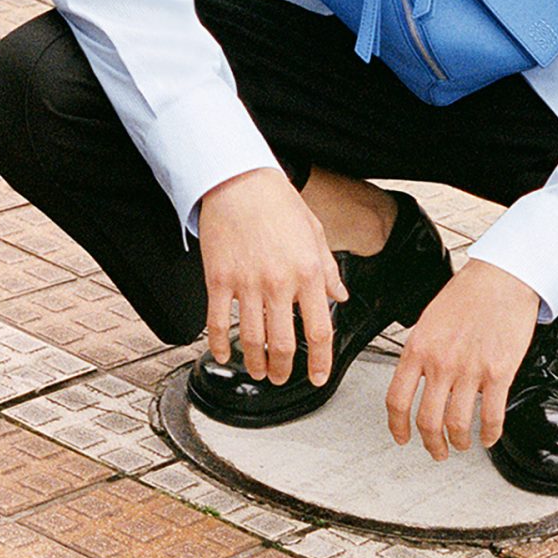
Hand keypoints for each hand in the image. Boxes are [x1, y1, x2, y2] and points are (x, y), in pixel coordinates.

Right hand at [198, 169, 347, 387]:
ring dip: (255, 364)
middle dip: (285, 370)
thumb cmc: (278, 203)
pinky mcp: (218, 279)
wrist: (239, 181)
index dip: (321, 362)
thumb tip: (340, 295)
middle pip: (283, 345)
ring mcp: (247, 283)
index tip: (319, 377)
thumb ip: (328, 269)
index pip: (320, 330)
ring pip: (252, 341)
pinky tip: (223, 355)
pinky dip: (220, 347)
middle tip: (283, 377)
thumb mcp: (315, 232)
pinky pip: (218, 323)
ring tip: (258, 371)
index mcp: (307, 272)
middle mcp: (279, 282)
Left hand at [386, 260, 539, 459]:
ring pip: (458, 425)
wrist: (501, 278)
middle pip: (427, 420)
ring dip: (459, 442)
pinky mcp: (499, 373)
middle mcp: (441, 362)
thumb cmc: (468, 294)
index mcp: (418, 348)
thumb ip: (421, 351)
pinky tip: (489, 436)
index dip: (397, 426)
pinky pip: (491, 416)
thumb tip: (415, 378)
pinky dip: (490, 434)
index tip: (401, 437)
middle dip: (431, 444)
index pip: (397, 399)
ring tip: (462, 444)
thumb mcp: (430, 319)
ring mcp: (470, 369)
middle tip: (437, 450)